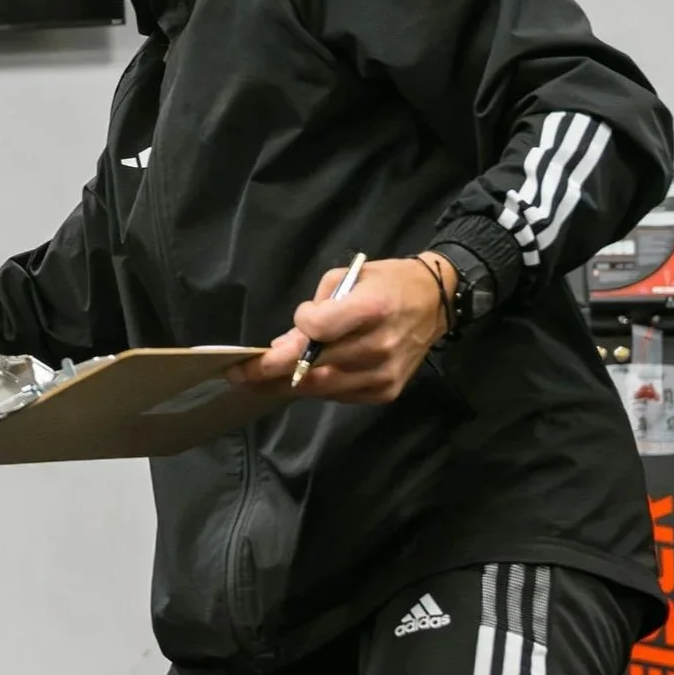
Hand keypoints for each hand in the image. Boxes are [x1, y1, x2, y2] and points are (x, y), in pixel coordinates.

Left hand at [228, 255, 454, 403]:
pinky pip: (339, 396)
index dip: (301, 325)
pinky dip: (316, 388)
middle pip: (312, 366)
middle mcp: (379, 346)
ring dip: (286, 385)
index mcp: (371, 310)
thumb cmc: (386, 282)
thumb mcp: (347, 278)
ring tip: (255, 382)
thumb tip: (287, 343)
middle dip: (269, 371)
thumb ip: (318, 309)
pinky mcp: (386, 391)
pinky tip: (297, 381)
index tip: (300, 319)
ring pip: (321, 388)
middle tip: (236, 374)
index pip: (319, 329)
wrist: (436, 302)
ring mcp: (384, 374)